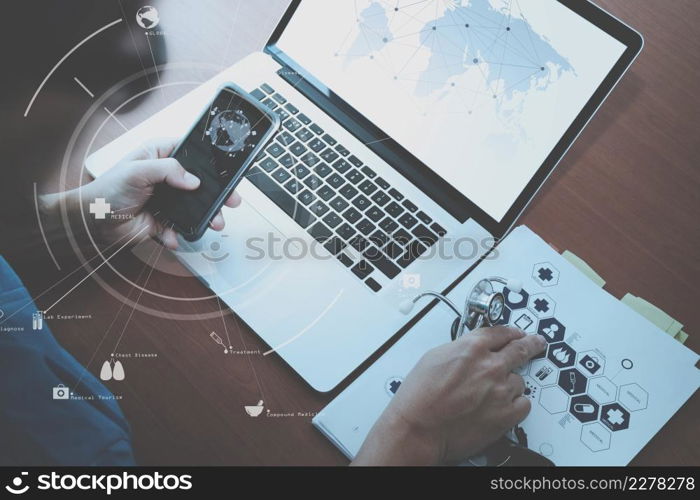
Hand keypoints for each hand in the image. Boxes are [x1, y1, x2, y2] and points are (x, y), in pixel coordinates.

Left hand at [45, 138, 241, 249]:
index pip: (192, 152)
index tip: (225, 171)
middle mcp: (167, 176)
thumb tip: (192, 180)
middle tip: (229, 201)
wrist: (91, 223)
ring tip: (213, 223)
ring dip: (205, 217)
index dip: (210, 161)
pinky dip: (179, 234)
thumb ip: (167, 170)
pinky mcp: (164, 220)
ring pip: (195, 206)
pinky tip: (173, 236)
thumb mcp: (137, 171)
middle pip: (200, 182)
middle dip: (215, 194)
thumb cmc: (106, 190)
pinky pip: (180, 227)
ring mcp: (168, 199)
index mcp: (160, 155)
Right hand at [352, 327, 545, 465]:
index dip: (511, 333)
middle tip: (537, 343)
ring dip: (510, 384)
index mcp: (472, 347)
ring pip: (519, 381)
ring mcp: (501, 390)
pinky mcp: (506, 415)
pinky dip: (515, 404)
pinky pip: (523, 404)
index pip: (501, 333)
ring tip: (492, 394)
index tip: (517, 334)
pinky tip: (501, 407)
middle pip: (521, 349)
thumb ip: (460, 351)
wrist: (418, 428)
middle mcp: (490, 366)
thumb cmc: (419, 396)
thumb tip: (471, 352)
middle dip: (532, 345)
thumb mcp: (434, 357)